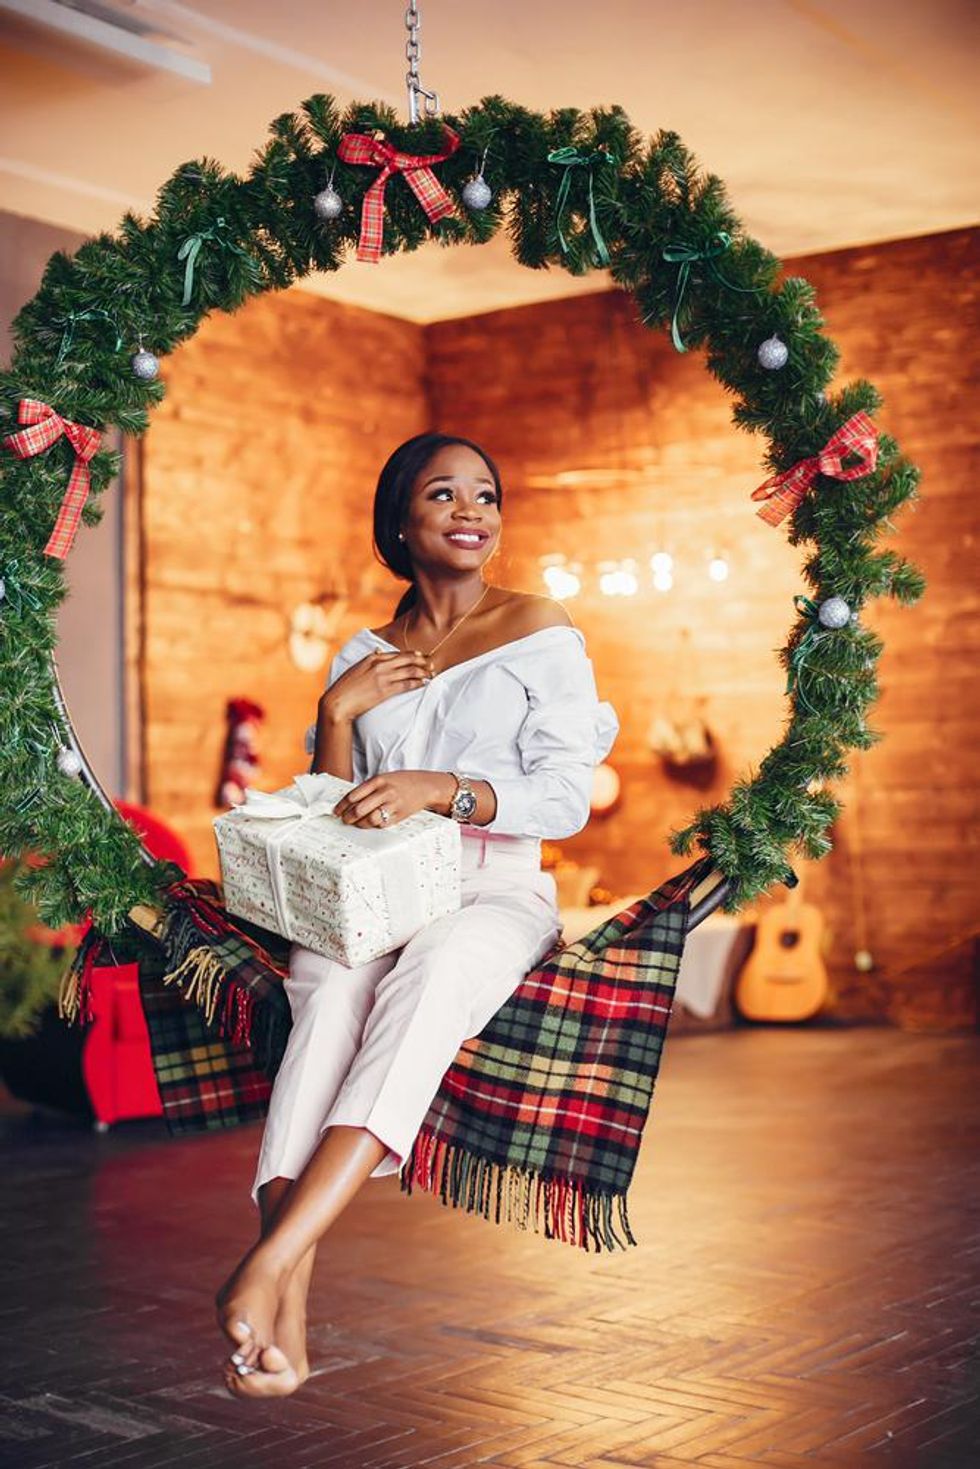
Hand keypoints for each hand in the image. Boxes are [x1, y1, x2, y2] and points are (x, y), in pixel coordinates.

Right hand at [321, 649, 434, 723]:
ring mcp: (383, 677)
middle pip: (407, 660)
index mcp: (372, 658)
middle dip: (422, 662)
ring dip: (423, 672)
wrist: (339, 702)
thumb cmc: (346, 687)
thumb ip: (369, 659)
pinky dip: (417, 683)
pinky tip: (423, 683)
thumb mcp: (356, 668)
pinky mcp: (385, 690)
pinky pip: (406, 684)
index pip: (397, 653)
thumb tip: (379, 650)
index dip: (412, 655)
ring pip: (409, 671)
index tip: (421, 657)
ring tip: (431, 674)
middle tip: (431, 664)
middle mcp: (379, 665)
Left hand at [333, 770, 453, 828]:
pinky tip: (370, 823)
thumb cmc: (402, 782)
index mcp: (378, 781)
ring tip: (356, 823)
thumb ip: (368, 788)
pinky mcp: (399, 815)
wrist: (425, 786)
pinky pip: (382, 825)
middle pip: (359, 809)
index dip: (342, 805)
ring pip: (370, 819)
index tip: (336, 811)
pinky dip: (373, 826)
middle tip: (344, 819)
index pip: (353, 795)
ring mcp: (393, 804)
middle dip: (348, 817)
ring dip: (359, 824)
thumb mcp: (384, 778)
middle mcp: (385, 792)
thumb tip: (350, 802)